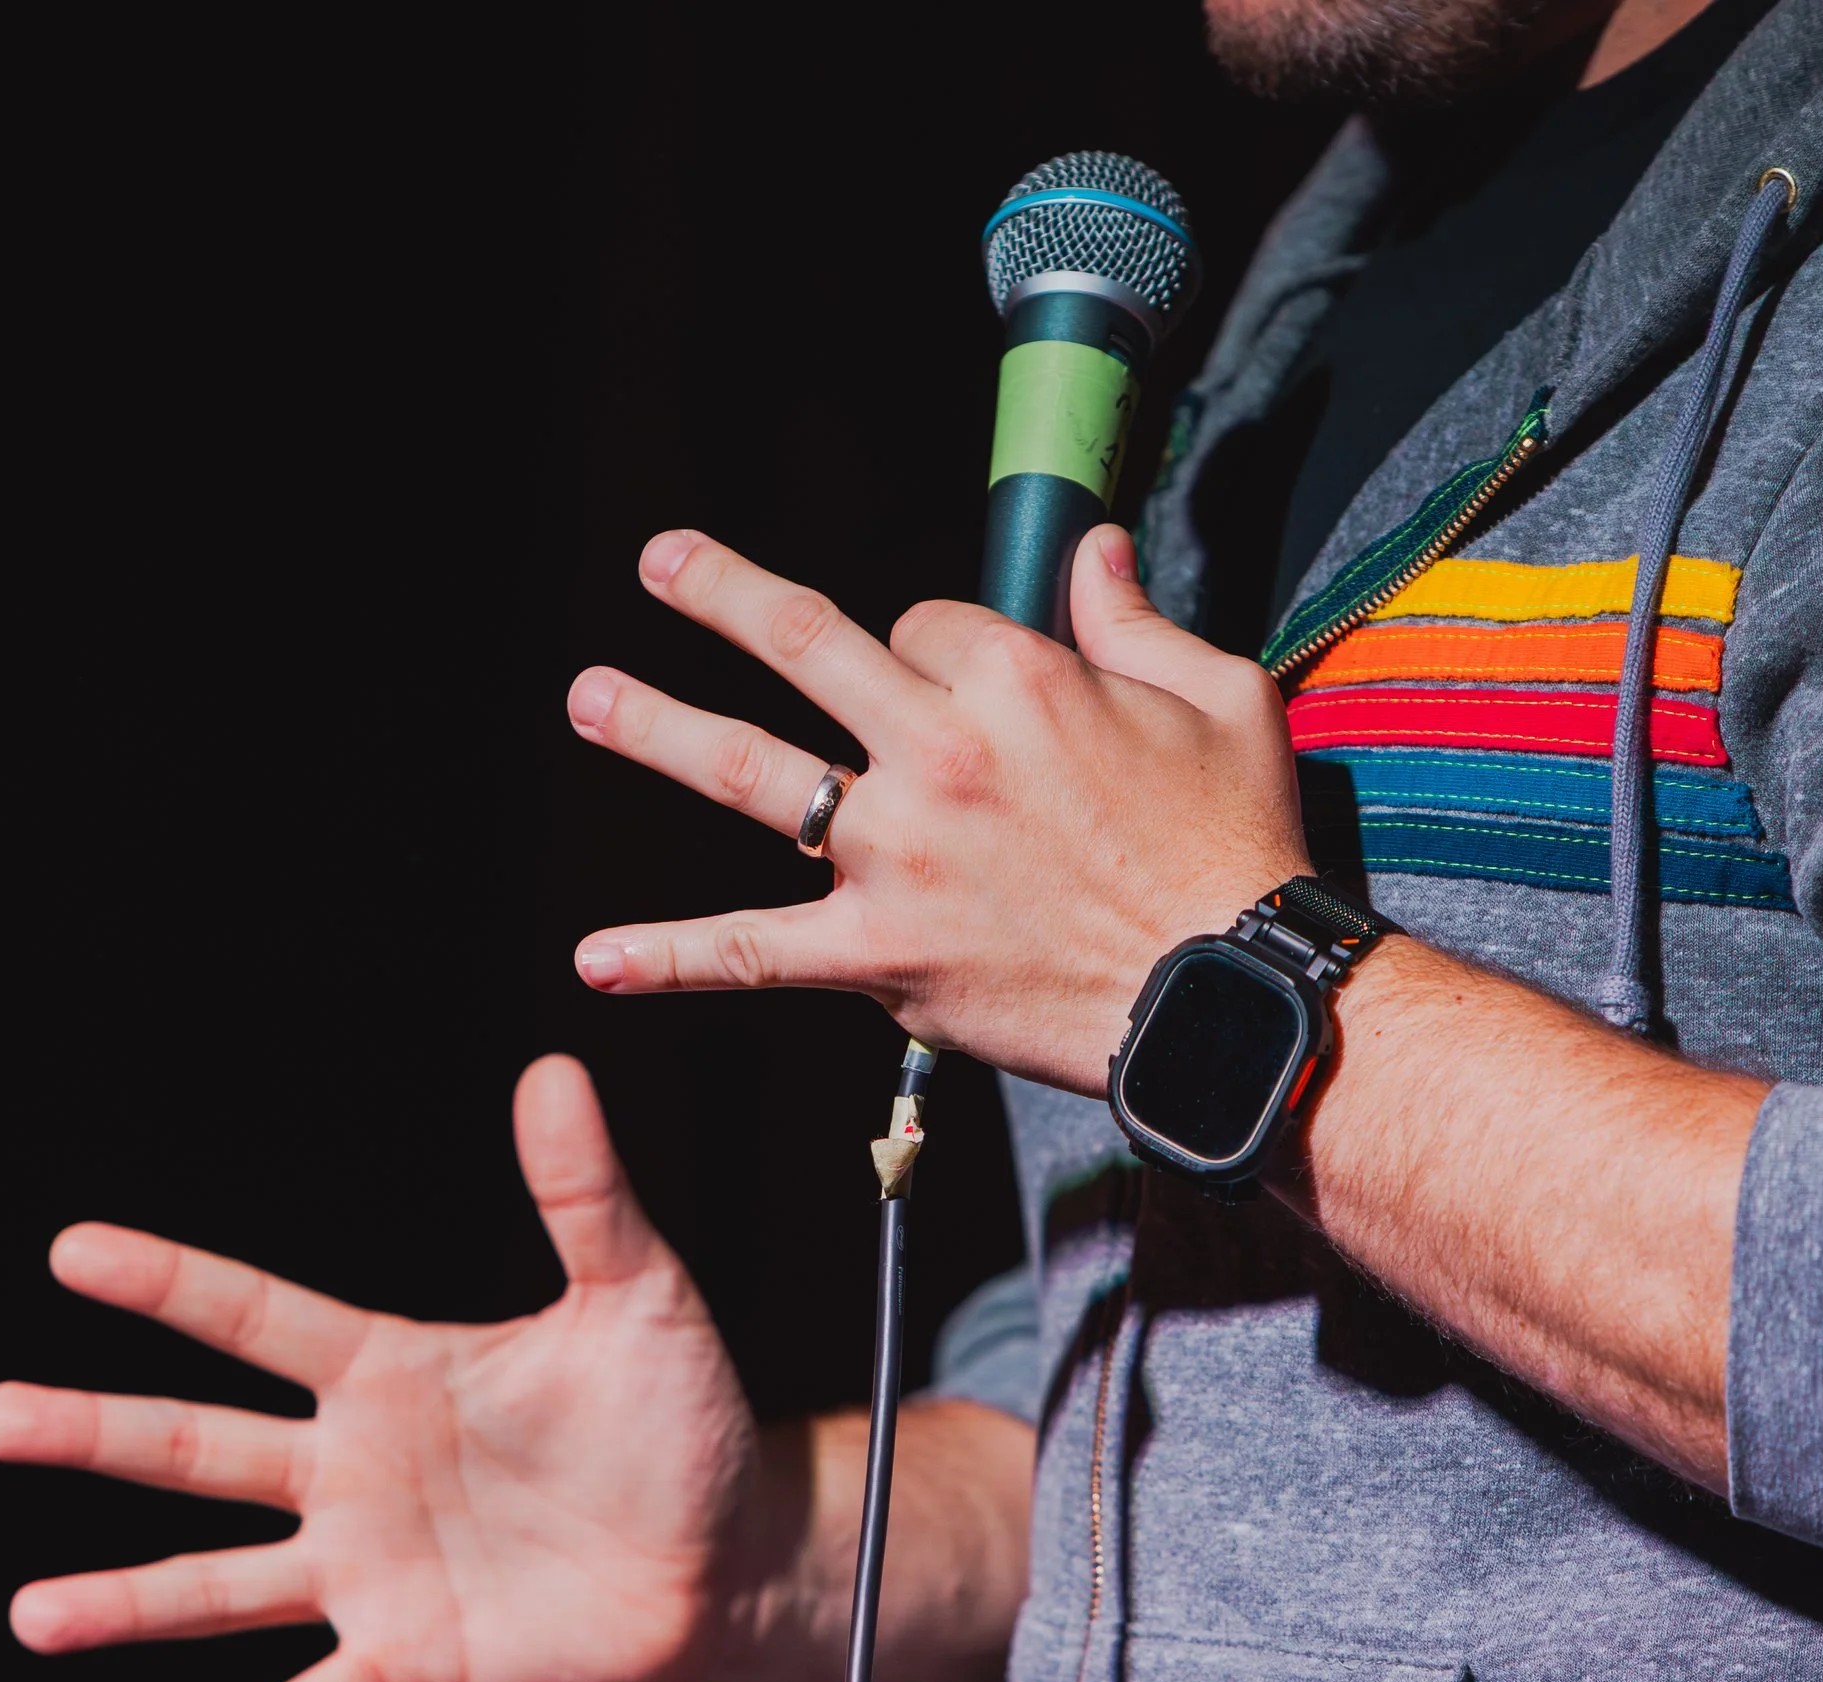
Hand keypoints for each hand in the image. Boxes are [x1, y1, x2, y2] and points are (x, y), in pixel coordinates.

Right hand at [0, 1055, 760, 1681]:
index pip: (258, 1318)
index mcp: (392, 1373)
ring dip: (128, 1602)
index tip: (73, 1251)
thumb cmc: (676, 1416)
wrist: (725, 1551)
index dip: (170, 1284)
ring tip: (34, 1614)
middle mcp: (355, 1469)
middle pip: (200, 1447)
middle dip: (96, 1429)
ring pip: (222, 1585)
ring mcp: (371, 1570)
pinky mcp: (411, 1660)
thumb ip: (582, 1193)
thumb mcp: (635, 1294)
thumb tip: (556, 1067)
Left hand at [566, 524, 1310, 1094]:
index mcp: (1015, 678)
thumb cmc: (1232, 843)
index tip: (950, 682)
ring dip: (658, 727)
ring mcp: (897, 853)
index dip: (928, 645)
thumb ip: (1137, 615)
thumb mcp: (1217, 694)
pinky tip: (595, 961)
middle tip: (660, 564)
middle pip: (803, 647)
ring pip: (751, 771)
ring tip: (590, 698)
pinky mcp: (881, 953)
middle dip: (722, 596)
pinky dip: (668, 958)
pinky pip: (754, 951)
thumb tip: (1093, 547)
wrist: (1227, 993)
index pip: (922, 626)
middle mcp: (937, 751)